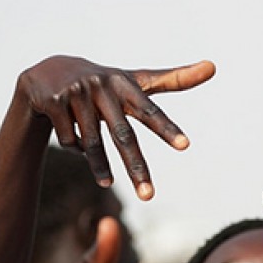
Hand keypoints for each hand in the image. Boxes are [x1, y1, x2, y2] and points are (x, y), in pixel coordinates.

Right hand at [17, 55, 215, 199]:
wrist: (48, 73)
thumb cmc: (105, 84)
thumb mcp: (136, 81)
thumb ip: (175, 79)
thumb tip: (214, 66)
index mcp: (126, 83)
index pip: (150, 111)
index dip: (167, 129)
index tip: (186, 146)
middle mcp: (102, 86)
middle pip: (123, 135)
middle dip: (136, 168)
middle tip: (149, 196)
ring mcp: (76, 92)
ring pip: (93, 142)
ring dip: (101, 166)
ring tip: (109, 184)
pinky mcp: (53, 100)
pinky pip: (70, 138)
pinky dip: (75, 147)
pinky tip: (71, 135)